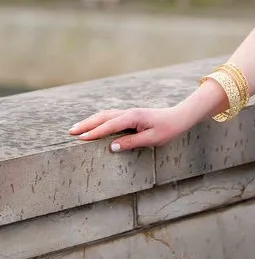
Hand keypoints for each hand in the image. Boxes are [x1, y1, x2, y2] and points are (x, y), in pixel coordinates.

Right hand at [69, 105, 187, 151]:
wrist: (179, 117)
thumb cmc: (168, 129)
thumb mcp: (152, 139)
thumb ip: (131, 142)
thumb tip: (112, 146)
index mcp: (133, 117)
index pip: (110, 125)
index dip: (95, 132)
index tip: (81, 138)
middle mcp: (129, 113)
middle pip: (103, 117)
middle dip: (87, 124)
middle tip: (71, 132)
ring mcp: (129, 113)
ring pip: (105, 115)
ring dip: (91, 121)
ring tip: (77, 129)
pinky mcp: (130, 115)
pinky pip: (110, 116)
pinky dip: (99, 120)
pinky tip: (93, 124)